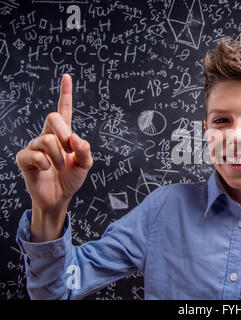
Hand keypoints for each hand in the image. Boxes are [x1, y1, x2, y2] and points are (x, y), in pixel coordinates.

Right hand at [16, 74, 92, 216]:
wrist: (59, 197)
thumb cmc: (71, 179)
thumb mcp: (85, 165)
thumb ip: (84, 150)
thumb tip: (76, 139)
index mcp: (63, 135)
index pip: (64, 110)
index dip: (65, 94)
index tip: (67, 76)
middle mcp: (47, 136)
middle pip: (52, 117)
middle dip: (64, 132)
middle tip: (70, 149)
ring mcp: (35, 147)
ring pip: (45, 139)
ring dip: (58, 155)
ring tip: (61, 166)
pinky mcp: (25, 159)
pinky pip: (34, 154)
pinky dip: (45, 163)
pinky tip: (47, 169)